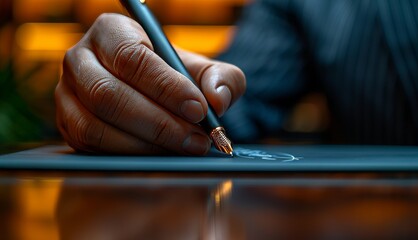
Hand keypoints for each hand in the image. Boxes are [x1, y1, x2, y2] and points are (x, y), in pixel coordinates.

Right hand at [55, 13, 245, 154]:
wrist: (147, 90)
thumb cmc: (173, 76)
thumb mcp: (201, 69)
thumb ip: (221, 78)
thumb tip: (218, 100)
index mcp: (111, 31)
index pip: (133, 58)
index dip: (166, 87)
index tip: (198, 110)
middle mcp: (80, 59)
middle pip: (109, 95)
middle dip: (159, 123)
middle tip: (196, 140)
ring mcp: (66, 93)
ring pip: (94, 125)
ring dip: (143, 144)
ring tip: (182, 150)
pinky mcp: (66, 123)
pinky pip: (89, 145)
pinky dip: (126, 155)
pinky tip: (157, 155)